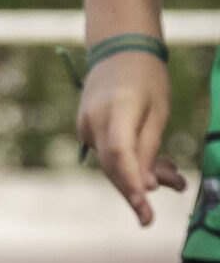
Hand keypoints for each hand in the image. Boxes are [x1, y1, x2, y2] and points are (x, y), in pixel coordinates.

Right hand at [76, 49, 186, 226]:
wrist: (117, 50)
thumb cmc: (146, 78)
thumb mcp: (158, 111)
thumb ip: (149, 148)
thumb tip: (146, 186)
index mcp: (115, 112)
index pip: (119, 156)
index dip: (132, 184)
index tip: (145, 209)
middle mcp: (93, 122)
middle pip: (112, 167)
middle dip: (135, 192)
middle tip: (156, 211)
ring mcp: (86, 126)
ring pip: (112, 163)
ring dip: (141, 174)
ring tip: (176, 178)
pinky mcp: (88, 129)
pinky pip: (109, 154)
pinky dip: (131, 162)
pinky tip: (158, 163)